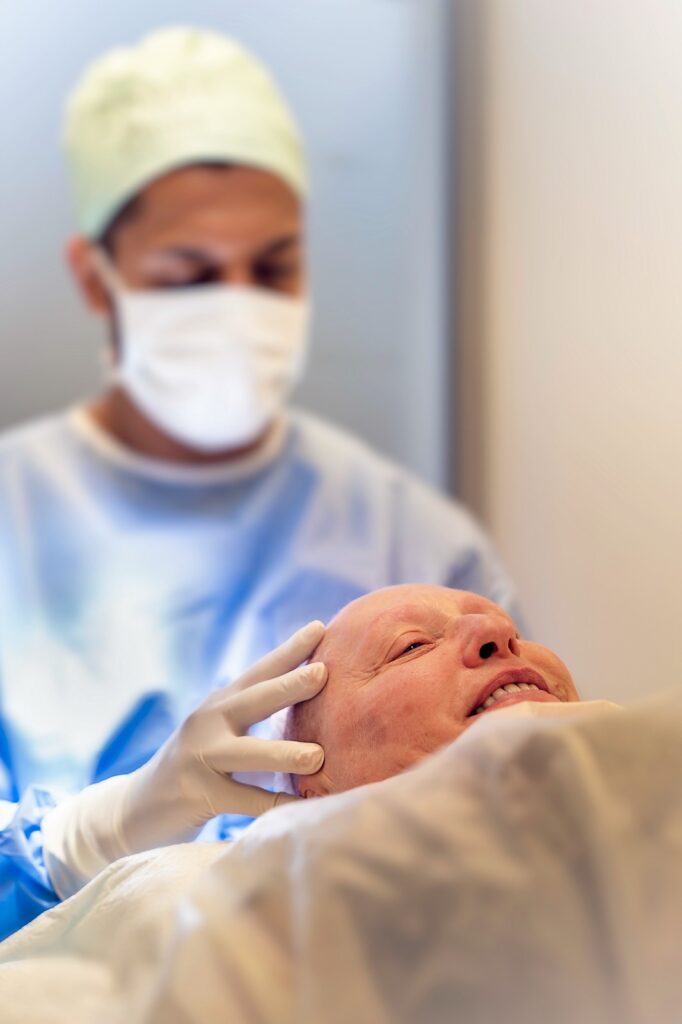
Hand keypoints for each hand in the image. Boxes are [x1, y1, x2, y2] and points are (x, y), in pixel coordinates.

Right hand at [42, 621, 326, 896]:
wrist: (135, 808)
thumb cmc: (194, 766)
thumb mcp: (218, 730)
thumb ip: (253, 713)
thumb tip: (308, 695)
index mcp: (220, 703)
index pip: (260, 671)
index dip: (289, 649)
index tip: (320, 627)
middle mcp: (208, 723)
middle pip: (254, 700)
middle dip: (289, 685)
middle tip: (323, 672)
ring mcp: (200, 759)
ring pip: (247, 755)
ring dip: (283, 754)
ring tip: (319, 756)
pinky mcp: (197, 796)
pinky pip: (243, 802)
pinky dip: (273, 807)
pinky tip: (302, 809)